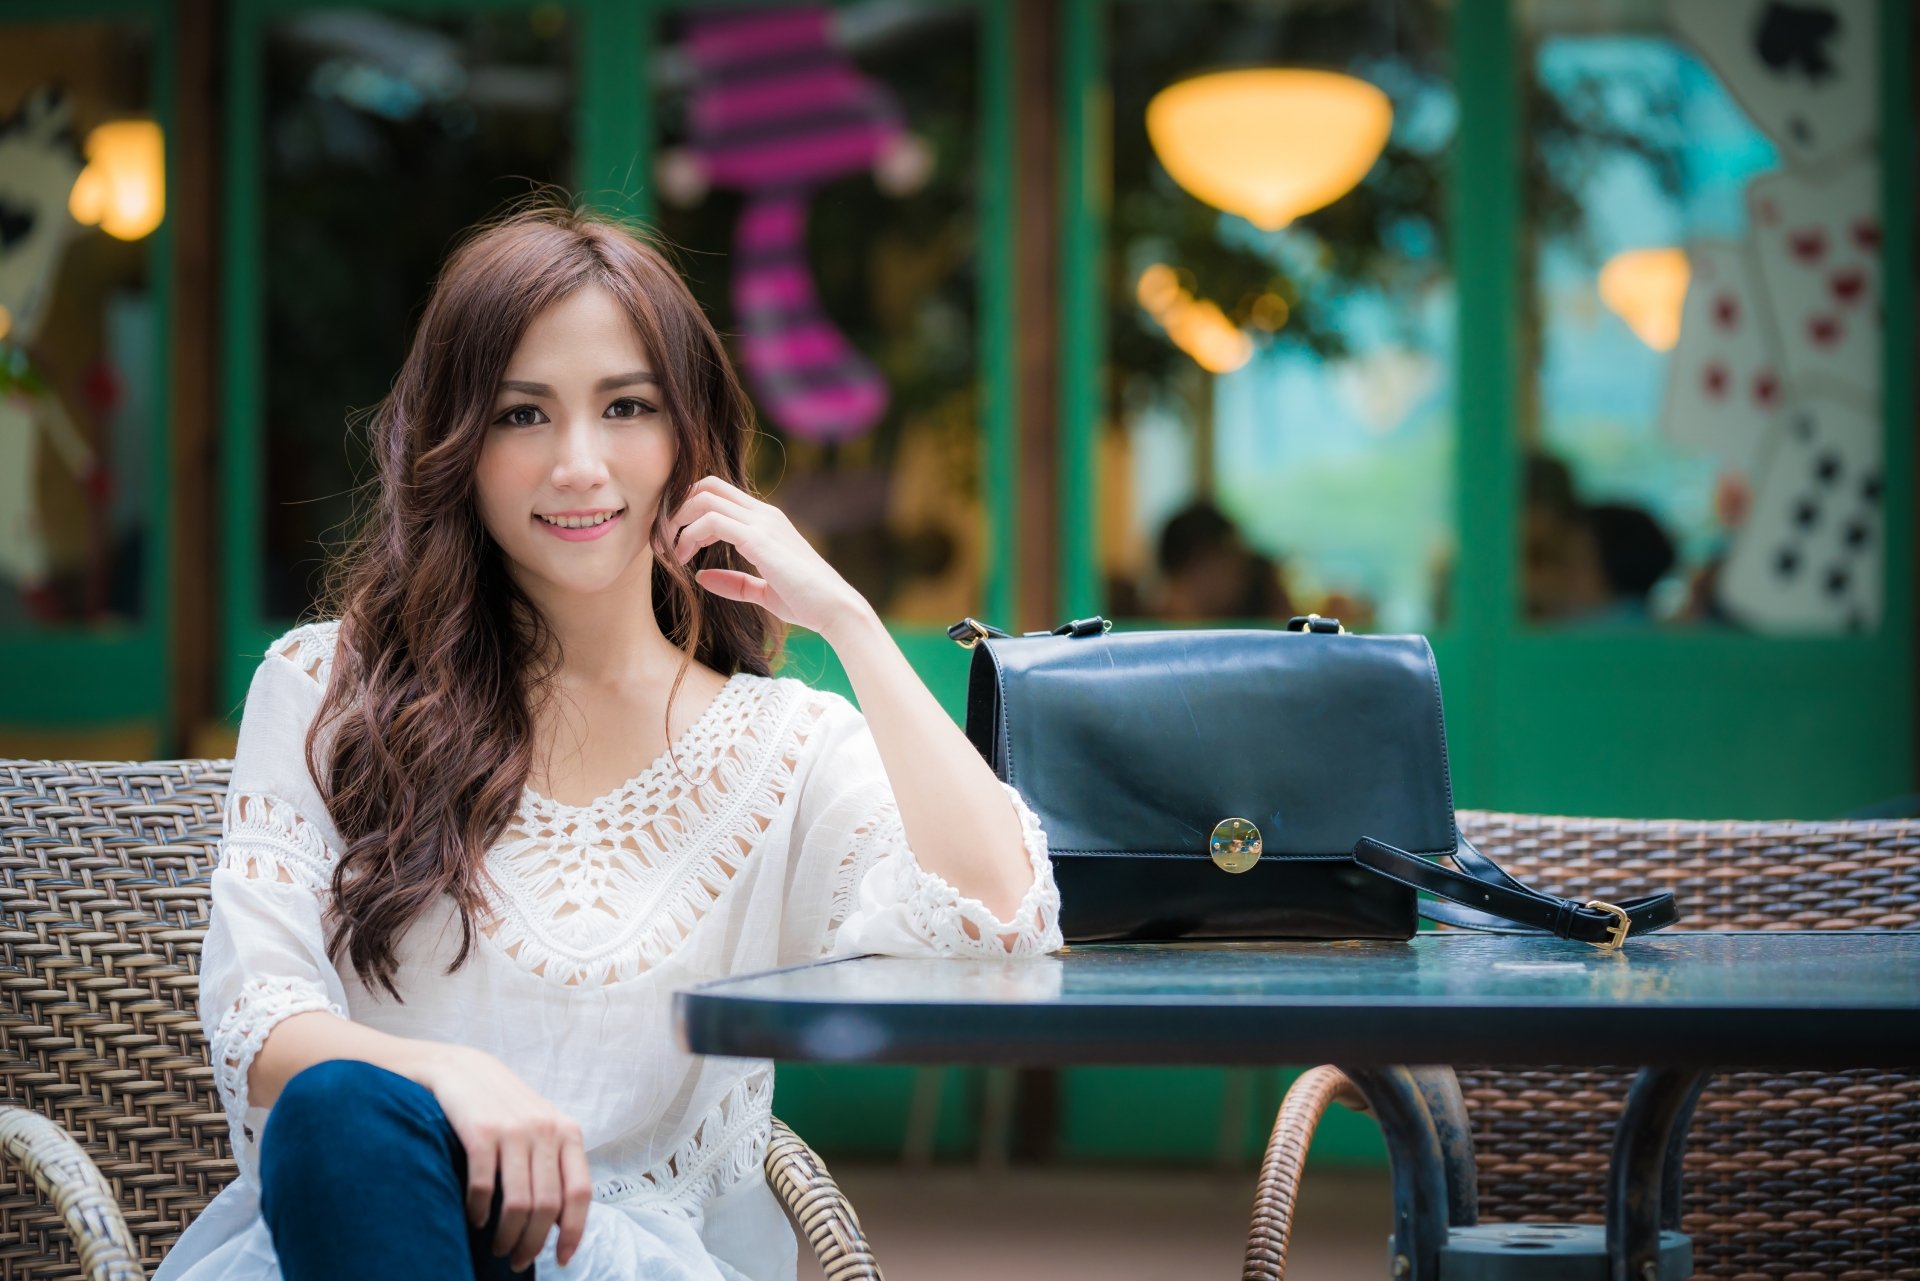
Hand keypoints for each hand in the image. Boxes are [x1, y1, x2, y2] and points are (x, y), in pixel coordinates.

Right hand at [423, 1044, 591, 1269]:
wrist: (462, 1069)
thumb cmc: (505, 1107)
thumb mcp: (542, 1129)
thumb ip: (556, 1166)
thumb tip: (560, 1223)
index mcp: (568, 1131)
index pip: (580, 1192)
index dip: (573, 1232)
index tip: (562, 1260)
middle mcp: (546, 1129)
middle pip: (547, 1206)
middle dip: (533, 1243)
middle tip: (518, 1262)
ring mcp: (514, 1130)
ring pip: (518, 1203)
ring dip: (507, 1236)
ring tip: (498, 1248)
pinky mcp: (480, 1131)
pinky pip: (483, 1187)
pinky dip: (478, 1212)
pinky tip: (474, 1219)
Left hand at [667, 475, 872, 638]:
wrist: (835, 608)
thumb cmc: (805, 601)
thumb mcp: (763, 592)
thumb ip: (734, 583)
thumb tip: (701, 576)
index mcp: (765, 520)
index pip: (717, 493)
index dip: (687, 509)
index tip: (673, 541)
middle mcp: (763, 513)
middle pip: (706, 485)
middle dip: (676, 508)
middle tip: (663, 541)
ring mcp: (763, 523)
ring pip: (705, 497)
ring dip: (677, 521)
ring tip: (669, 553)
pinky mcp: (760, 538)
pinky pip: (713, 521)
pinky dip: (690, 535)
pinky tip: (684, 559)